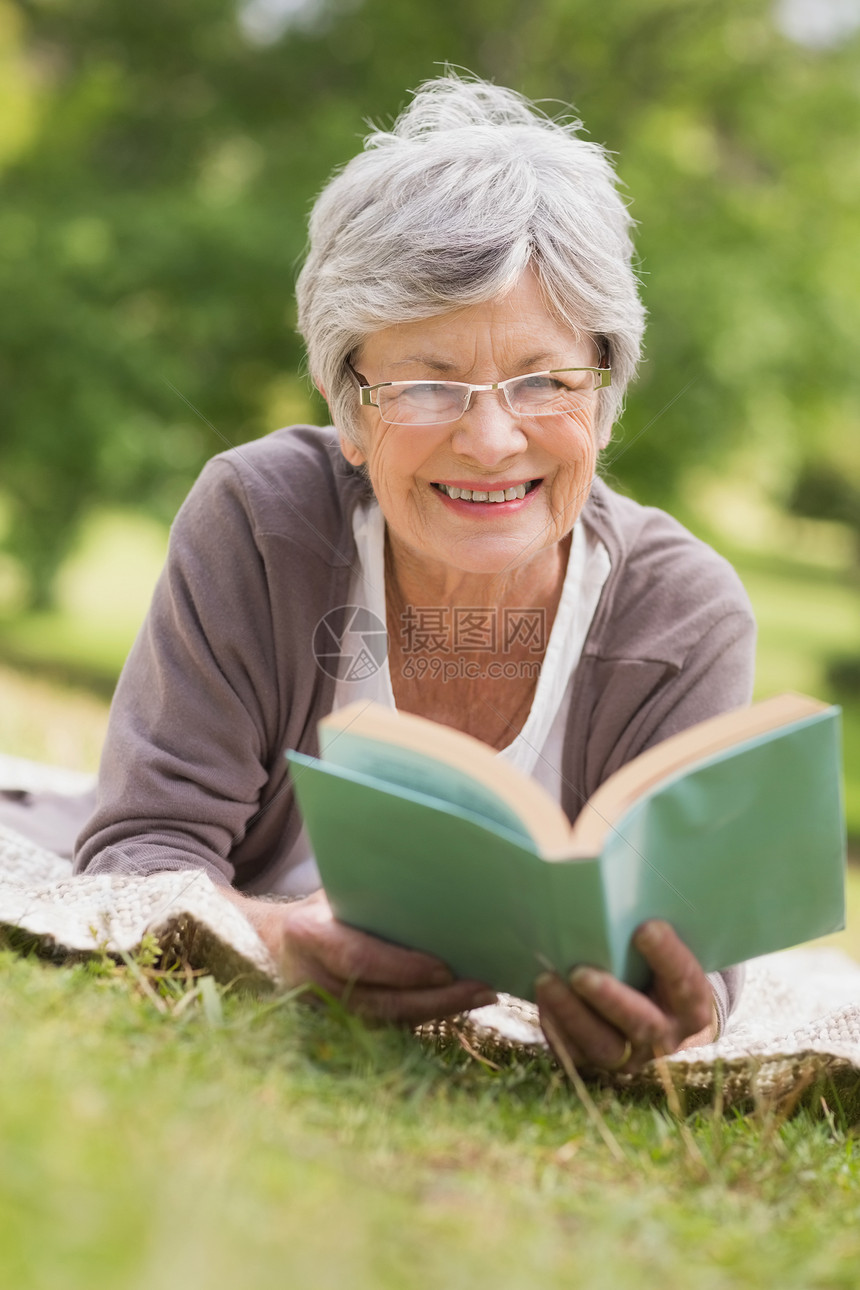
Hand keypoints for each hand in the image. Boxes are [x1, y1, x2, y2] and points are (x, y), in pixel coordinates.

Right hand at [221, 888, 496, 1024]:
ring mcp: (323, 1010)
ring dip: (439, 1011)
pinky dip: (426, 1016)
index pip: (357, 959)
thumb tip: (434, 865)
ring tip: (483, 993)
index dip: (403, 969)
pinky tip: (461, 1002)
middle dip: (435, 1000)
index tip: (446, 968)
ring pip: (387, 1021)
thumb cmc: (321, 905)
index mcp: (307, 934)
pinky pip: (388, 1027)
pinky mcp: (339, 1025)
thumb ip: (370, 887)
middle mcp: (311, 980)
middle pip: (379, 1002)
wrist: (274, 942)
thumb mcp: (335, 887)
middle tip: (482, 987)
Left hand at [536, 920, 715, 1075]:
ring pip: (601, 1044)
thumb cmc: (663, 972)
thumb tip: (621, 896)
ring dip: (572, 1013)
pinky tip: (542, 996)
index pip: (684, 982)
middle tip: (581, 972)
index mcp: (692, 1007)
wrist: (663, 1019)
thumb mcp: (673, 958)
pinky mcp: (598, 1064)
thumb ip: (655, 938)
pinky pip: (573, 1052)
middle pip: (641, 1024)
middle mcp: (665, 1037)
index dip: (667, 956)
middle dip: (610, 998)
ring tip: (547, 980)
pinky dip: (556, 1025)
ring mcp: (631, 1056)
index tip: (646, 928)